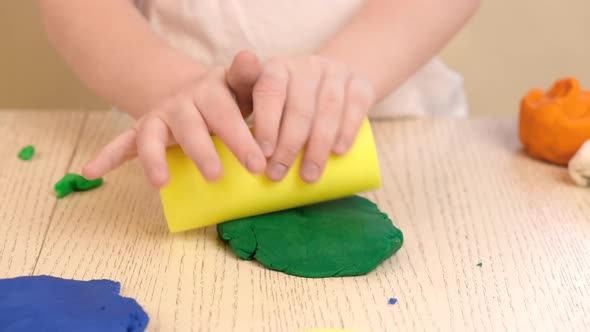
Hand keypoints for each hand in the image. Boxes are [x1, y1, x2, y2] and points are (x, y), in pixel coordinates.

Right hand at [82, 53, 265, 186]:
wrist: (195, 92)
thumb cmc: (228, 97)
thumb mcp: (240, 86)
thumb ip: (247, 76)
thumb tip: (249, 57)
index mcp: (209, 93)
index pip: (225, 114)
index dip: (240, 139)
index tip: (257, 165)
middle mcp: (181, 104)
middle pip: (189, 127)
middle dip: (201, 151)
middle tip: (215, 176)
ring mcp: (159, 117)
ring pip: (151, 136)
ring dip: (153, 159)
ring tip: (159, 183)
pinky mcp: (144, 132)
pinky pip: (123, 143)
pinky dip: (107, 156)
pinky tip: (91, 171)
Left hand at [228, 54, 375, 182]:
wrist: (332, 77)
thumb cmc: (286, 99)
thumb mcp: (259, 98)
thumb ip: (240, 116)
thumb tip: (224, 157)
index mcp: (276, 68)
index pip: (268, 91)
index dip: (266, 123)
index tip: (262, 153)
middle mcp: (305, 66)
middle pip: (299, 107)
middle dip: (288, 145)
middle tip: (278, 175)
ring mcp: (335, 73)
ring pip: (328, 109)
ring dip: (317, 146)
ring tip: (307, 176)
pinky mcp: (360, 83)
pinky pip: (356, 105)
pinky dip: (347, 130)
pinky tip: (339, 152)